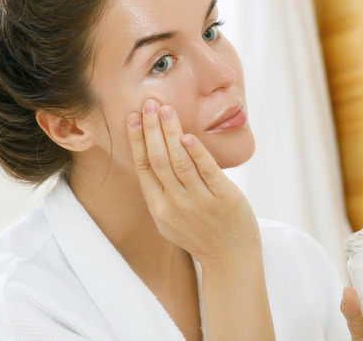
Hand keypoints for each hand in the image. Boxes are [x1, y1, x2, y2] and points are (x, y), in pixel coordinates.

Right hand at [126, 99, 260, 267]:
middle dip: (151, 129)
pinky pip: (207, 171)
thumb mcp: (170, 219)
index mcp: (159, 208)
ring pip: (179, 162)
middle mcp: (175, 204)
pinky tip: (188, 137)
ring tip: (166, 110)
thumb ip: (160, 192)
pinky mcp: (223, 199)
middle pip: (158, 160)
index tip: (132, 117)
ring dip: (171, 133)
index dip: (136, 140)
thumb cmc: (200, 234)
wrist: (230, 259)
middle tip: (148, 103)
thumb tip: (151, 157)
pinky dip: (196, 153)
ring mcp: (199, 202)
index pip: (143, 167)